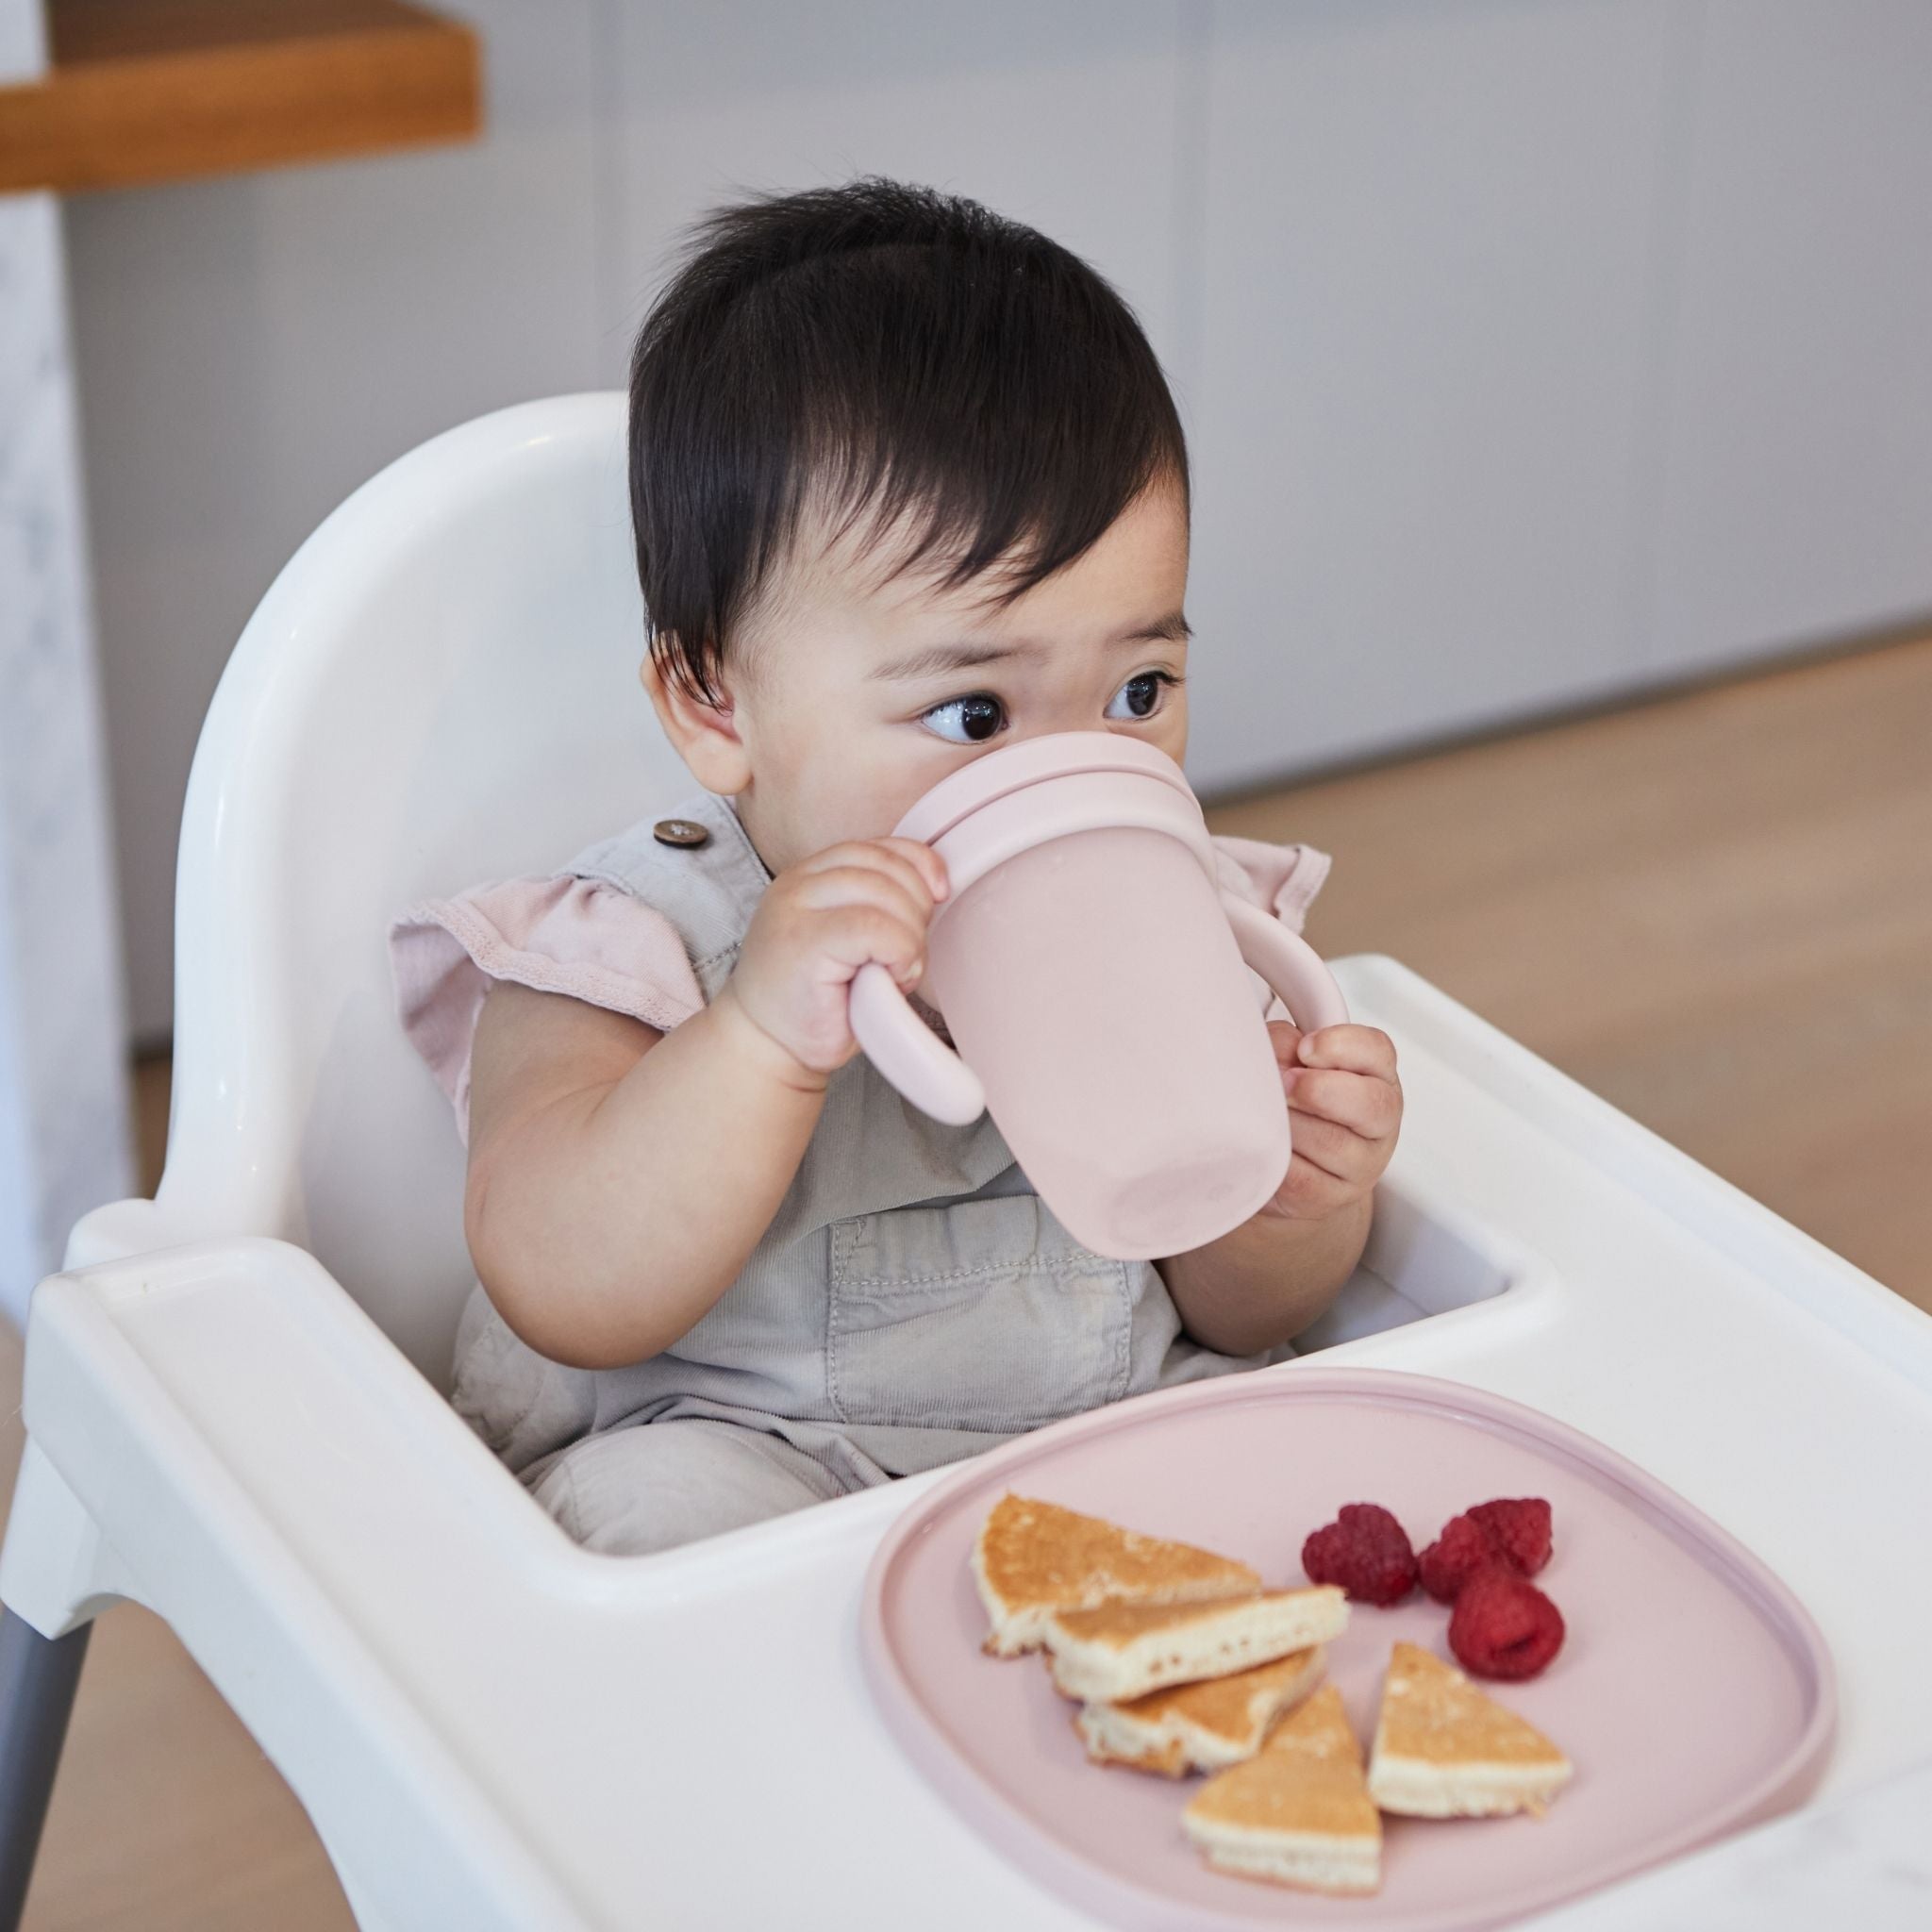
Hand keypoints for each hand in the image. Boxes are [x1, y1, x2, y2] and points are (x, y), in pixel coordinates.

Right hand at [720, 838, 948, 1080]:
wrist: (766, 1046)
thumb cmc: (816, 1002)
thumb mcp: (854, 940)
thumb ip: (881, 905)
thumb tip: (935, 885)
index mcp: (811, 876)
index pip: (878, 847)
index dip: (919, 865)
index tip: (938, 895)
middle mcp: (798, 883)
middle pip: (885, 867)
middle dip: (917, 909)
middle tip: (906, 955)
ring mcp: (795, 909)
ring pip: (884, 895)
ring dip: (909, 937)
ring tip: (893, 971)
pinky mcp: (803, 941)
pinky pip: (876, 927)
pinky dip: (899, 952)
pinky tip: (887, 978)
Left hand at [1256, 1022, 1401, 1220]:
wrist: (1292, 1167)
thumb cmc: (1297, 1104)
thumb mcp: (1295, 1063)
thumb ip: (1288, 1045)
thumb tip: (1274, 1050)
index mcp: (1376, 1076)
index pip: (1377, 1052)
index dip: (1340, 1046)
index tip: (1305, 1048)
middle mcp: (1379, 1121)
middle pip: (1369, 1104)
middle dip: (1317, 1089)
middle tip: (1283, 1083)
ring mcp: (1360, 1165)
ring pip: (1330, 1142)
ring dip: (1289, 1122)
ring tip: (1265, 1112)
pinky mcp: (1328, 1197)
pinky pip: (1299, 1176)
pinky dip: (1275, 1155)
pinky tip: (1264, 1142)